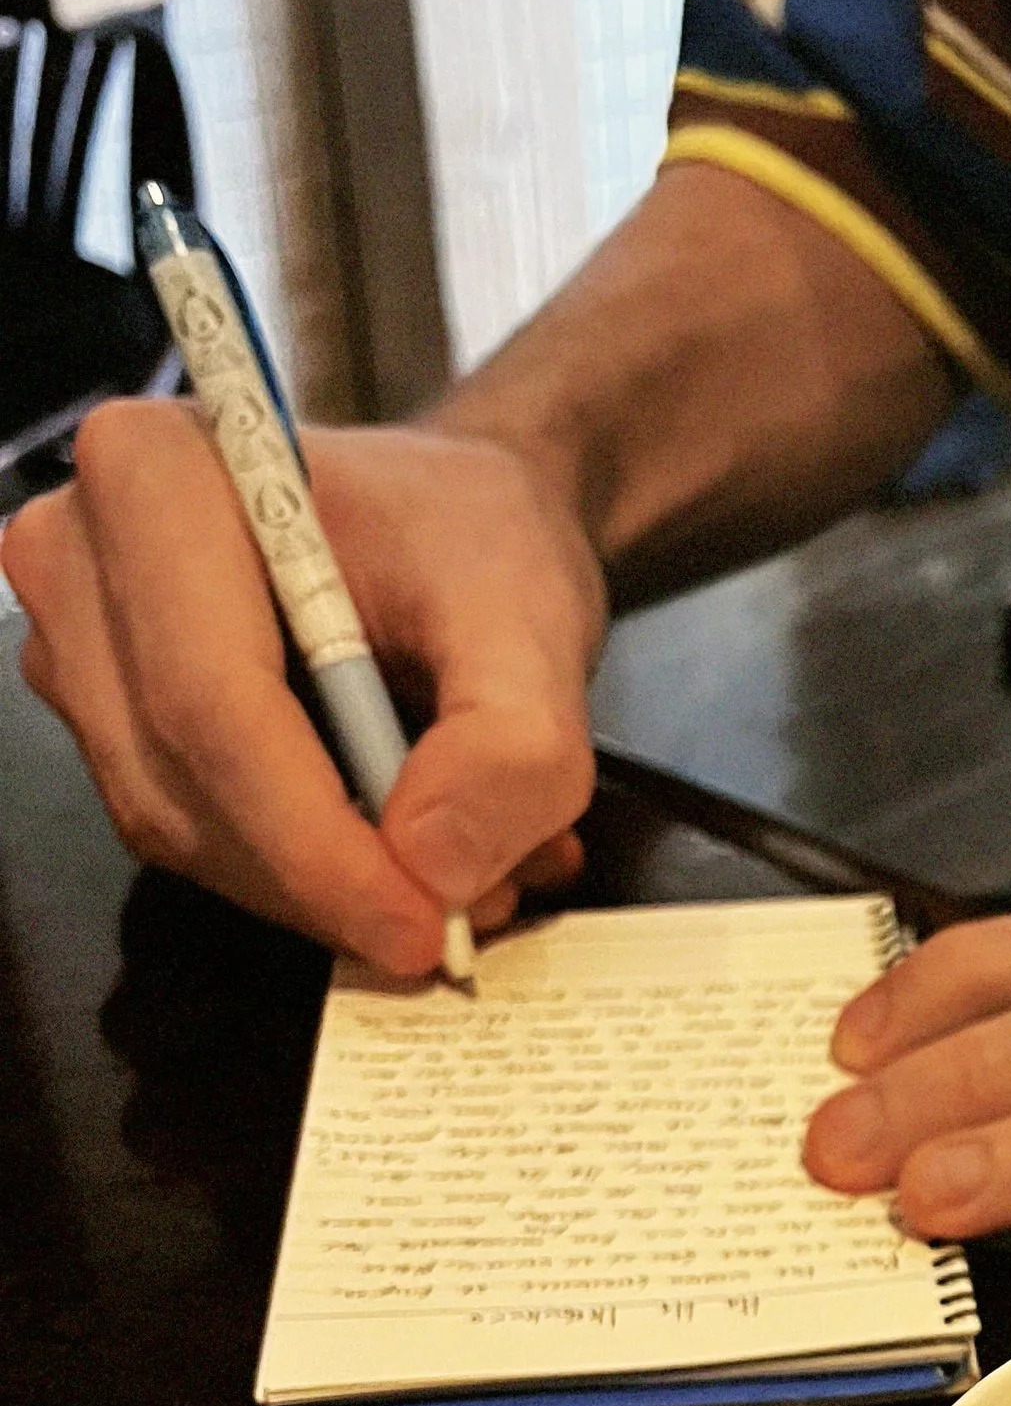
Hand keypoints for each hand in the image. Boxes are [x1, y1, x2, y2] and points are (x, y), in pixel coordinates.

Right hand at [6, 401, 603, 973]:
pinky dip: (297, 873)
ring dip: (313, 887)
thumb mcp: (533, 614)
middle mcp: (85, 557)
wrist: (458, 520)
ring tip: (446, 880)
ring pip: (178, 827)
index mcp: (159, 480)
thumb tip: (431, 865)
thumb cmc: (475, 533)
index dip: (314, 845)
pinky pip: (188, 833)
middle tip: (448, 923)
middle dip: (320, 880)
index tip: (419, 926)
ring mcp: (82, 643)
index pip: (211, 706)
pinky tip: (392, 858)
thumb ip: (513, 740)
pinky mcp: (110, 714)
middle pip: (180, 781)